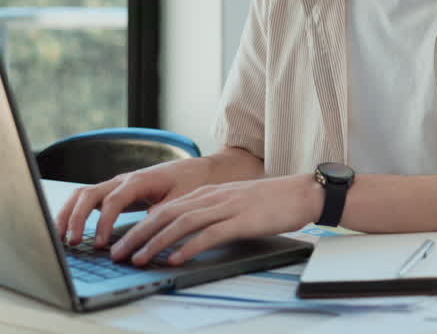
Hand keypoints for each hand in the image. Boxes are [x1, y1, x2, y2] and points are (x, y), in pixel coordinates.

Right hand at [57, 157, 213, 248]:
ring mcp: (116, 186)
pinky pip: (87, 200)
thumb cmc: (190, 183)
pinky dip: (74, 213)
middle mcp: (122, 180)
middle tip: (72, 243)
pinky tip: (69, 232)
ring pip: (82, 195)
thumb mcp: (182, 198)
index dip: (104, 223)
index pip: (113, 201)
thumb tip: (145, 230)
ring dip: (68, 215)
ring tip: (61, 239)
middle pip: (89, 194)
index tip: (101, 245)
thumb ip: (163, 212)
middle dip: (76, 218)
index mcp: (139, 180)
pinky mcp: (114, 193)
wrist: (197, 170)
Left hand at [108, 174, 323, 265]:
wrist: (303, 193)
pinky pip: (209, 234)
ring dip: (155, 242)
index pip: (165, 207)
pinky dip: (188, 247)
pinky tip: (175, 259)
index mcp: (209, 192)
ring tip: (138, 259)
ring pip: (181, 223)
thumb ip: (211, 212)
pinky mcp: (242, 220)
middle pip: (165, 214)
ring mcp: (227, 207)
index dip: (139, 225)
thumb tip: (188, 234)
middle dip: (137, 235)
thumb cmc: (272, 201)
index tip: (122, 242)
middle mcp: (213, 197)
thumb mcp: (234, 202)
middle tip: (118, 254)